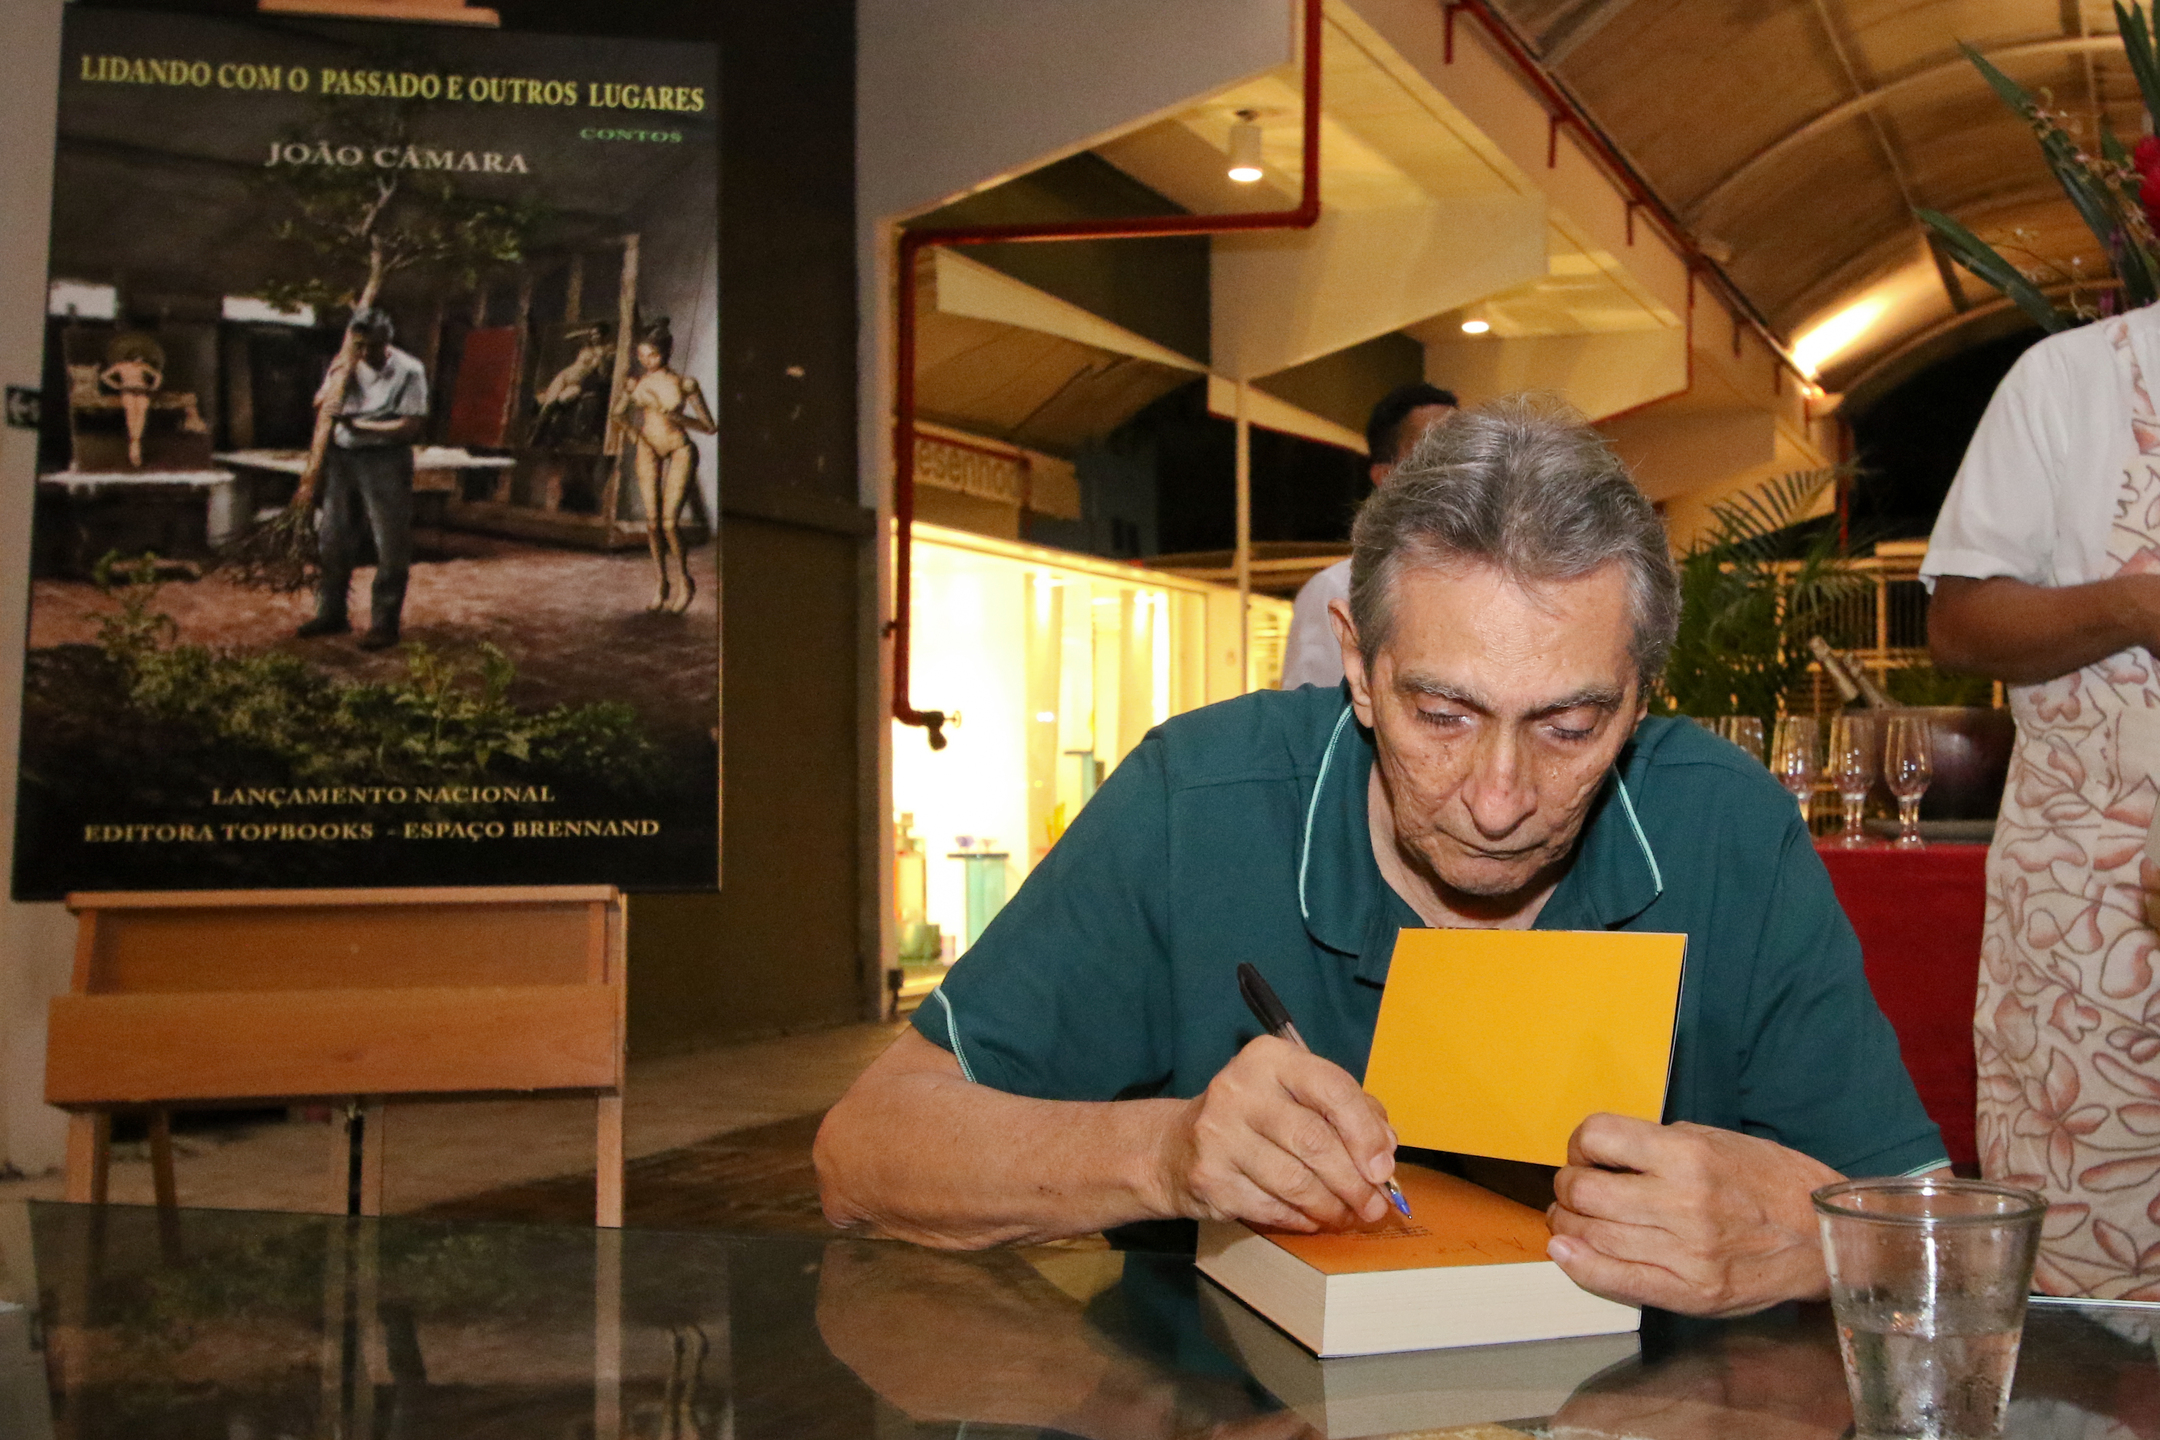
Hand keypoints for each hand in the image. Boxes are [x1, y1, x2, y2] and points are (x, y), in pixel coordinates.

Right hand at [1157, 1035, 1395, 1231]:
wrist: (1176, 1146)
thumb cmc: (1255, 1117)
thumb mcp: (1297, 1094)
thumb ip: (1346, 1110)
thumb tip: (1384, 1149)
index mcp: (1270, 1058)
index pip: (1332, 1089)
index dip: (1366, 1132)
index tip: (1383, 1168)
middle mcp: (1240, 1089)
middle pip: (1315, 1141)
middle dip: (1354, 1182)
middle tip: (1374, 1205)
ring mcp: (1219, 1134)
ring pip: (1296, 1181)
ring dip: (1332, 1206)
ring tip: (1348, 1215)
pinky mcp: (1210, 1177)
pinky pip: (1272, 1207)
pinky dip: (1301, 1218)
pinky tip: (1312, 1217)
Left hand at [1546, 1114, 1839, 1316]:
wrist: (1821, 1236)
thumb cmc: (1766, 1181)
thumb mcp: (1711, 1140)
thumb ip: (1652, 1147)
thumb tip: (1594, 1158)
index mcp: (1688, 1156)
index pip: (1596, 1137)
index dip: (1580, 1144)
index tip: (1587, 1153)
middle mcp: (1683, 1204)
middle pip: (1583, 1190)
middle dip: (1567, 1186)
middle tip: (1577, 1188)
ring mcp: (1686, 1254)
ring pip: (1589, 1235)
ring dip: (1569, 1223)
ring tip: (1576, 1218)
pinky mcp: (1690, 1293)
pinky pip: (1612, 1281)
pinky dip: (1578, 1265)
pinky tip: (1566, 1250)